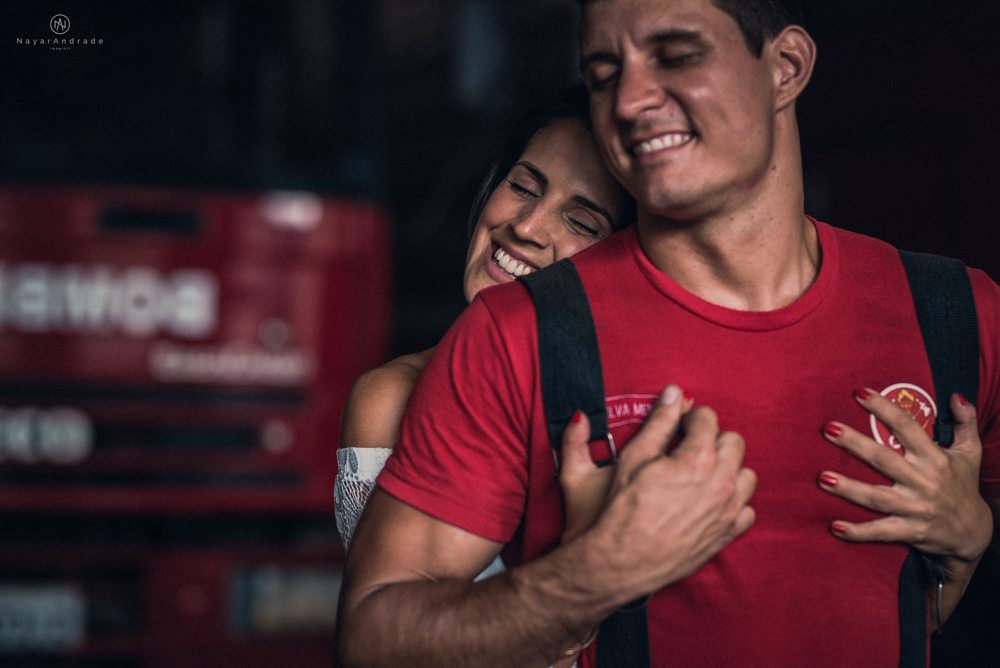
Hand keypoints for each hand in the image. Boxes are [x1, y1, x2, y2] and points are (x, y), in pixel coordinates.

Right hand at [578, 385, 756, 605]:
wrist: (622, 560)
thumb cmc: (623, 508)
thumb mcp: (634, 456)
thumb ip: (658, 420)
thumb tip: (673, 392)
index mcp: (698, 458)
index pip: (708, 418)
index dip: (688, 419)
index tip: (677, 429)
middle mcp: (722, 482)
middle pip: (733, 441)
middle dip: (711, 440)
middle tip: (686, 451)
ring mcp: (729, 510)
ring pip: (746, 474)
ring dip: (727, 469)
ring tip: (700, 476)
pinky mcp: (728, 533)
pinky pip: (747, 509)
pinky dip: (732, 503)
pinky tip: (708, 503)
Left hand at [818, 389, 992, 562]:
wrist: (974, 533)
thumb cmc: (963, 486)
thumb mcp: (970, 453)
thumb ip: (966, 423)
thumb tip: (956, 396)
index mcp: (935, 458)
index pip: (907, 428)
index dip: (884, 409)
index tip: (859, 393)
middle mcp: (924, 482)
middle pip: (884, 459)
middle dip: (855, 444)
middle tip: (828, 429)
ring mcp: (916, 509)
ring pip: (877, 498)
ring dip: (849, 489)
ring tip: (822, 478)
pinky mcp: (911, 532)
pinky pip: (881, 532)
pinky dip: (858, 532)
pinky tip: (834, 527)